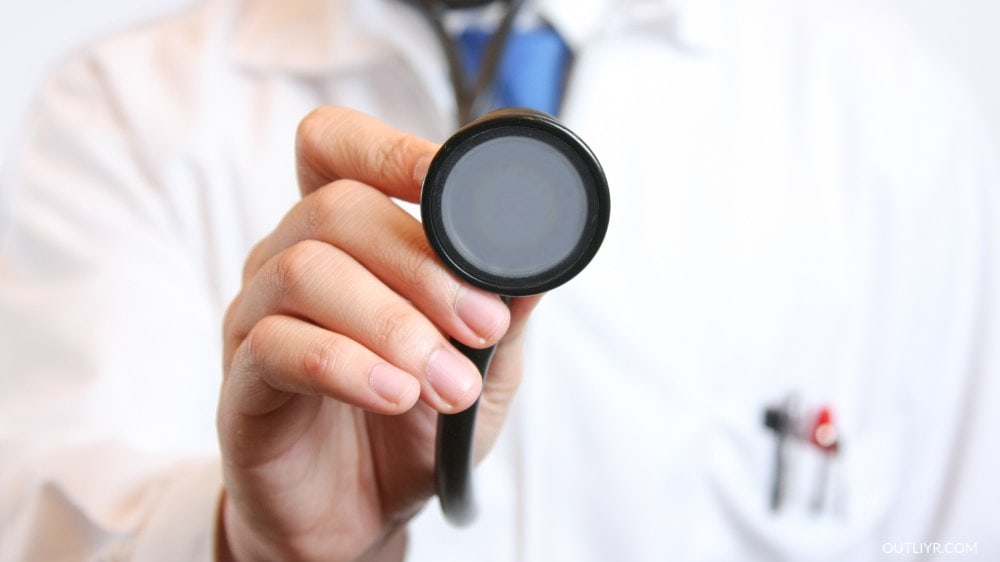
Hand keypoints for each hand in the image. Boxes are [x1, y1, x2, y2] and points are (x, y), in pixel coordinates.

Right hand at [216, 107, 540, 560]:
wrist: (362, 515)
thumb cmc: (413, 426)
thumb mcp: (481, 364)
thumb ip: (503, 309)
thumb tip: (538, 262)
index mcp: (345, 237)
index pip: (337, 148)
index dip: (389, 148)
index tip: (451, 185)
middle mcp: (290, 260)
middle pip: (334, 208)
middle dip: (422, 266)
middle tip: (481, 325)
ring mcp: (257, 315)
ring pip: (307, 271)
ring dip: (394, 323)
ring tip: (448, 382)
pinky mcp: (240, 380)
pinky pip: (279, 347)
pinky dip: (348, 366)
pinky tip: (396, 394)